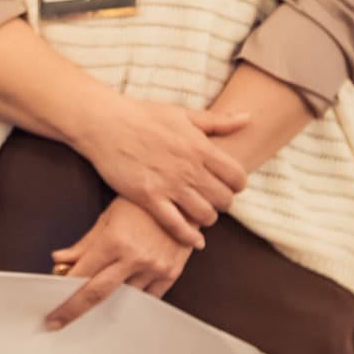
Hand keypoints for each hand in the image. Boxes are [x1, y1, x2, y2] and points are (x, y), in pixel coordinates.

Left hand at [44, 196, 193, 327]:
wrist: (183, 199)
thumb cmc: (141, 204)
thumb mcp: (107, 217)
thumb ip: (83, 244)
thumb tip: (59, 260)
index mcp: (114, 241)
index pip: (81, 275)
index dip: (63, 293)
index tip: (51, 306)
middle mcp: (134, 257)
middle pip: (97, 293)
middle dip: (73, 310)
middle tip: (56, 322)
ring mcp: (154, 267)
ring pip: (123, 298)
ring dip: (105, 303)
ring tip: (90, 306)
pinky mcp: (171, 274)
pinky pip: (148, 298)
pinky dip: (132, 301)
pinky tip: (120, 301)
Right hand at [72, 90, 251, 249]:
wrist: (104, 123)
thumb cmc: (142, 115)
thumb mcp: (182, 113)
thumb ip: (217, 121)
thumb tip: (249, 118)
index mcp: (200, 147)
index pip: (237, 177)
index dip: (237, 184)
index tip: (228, 185)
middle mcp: (189, 168)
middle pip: (224, 200)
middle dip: (222, 202)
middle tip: (212, 200)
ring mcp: (168, 185)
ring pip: (205, 215)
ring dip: (207, 218)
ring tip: (200, 213)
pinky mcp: (148, 197)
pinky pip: (176, 225)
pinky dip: (189, 237)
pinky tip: (194, 240)